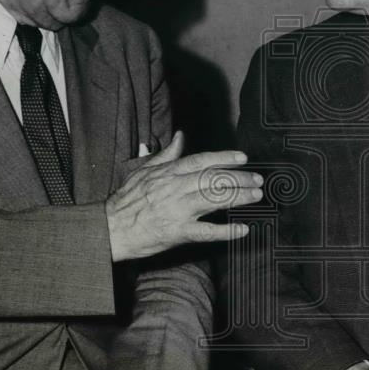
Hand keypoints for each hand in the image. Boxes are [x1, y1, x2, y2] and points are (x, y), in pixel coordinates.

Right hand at [105, 131, 262, 260]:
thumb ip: (166, 155)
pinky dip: (225, 231)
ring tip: (256, 196)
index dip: (224, 158)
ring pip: (213, 199)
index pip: (201, 161)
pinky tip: (242, 229)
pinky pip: (206, 231)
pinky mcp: (177, 232)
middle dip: (239, 178)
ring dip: (238, 197)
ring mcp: (177, 210)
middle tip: (258, 180)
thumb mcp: (144, 171)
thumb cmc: (126, 200)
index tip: (243, 158)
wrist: (110, 227)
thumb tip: (181, 137)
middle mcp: (175, 188)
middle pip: (213, 179)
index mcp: (168, 173)